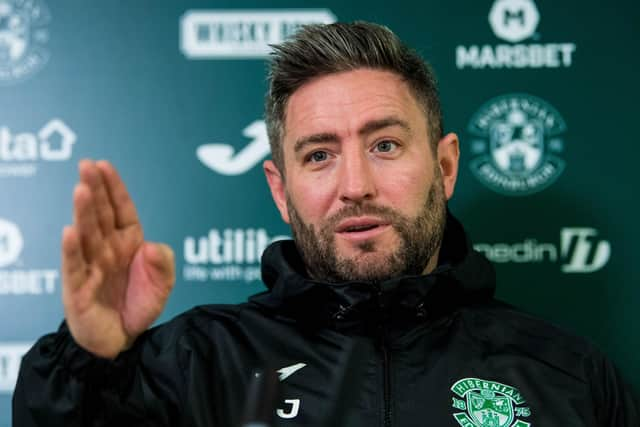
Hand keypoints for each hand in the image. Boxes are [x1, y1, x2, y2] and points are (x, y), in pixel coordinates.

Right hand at [61, 160, 174, 358]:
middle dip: (95, 189)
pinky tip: (70, 231)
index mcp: (128, 242)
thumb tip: (151, 246)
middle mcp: (108, 249)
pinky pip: (75, 266)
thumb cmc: (140, 304)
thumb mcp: (163, 283)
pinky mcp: (79, 288)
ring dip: (84, 212)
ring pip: (87, 234)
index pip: (121, 209)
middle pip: (101, 215)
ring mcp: (92, 266)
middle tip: (86, 165)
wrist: (124, 340)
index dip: (114, 188)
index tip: (104, 165)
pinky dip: (72, 249)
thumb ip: (164, 262)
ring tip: (81, 189)